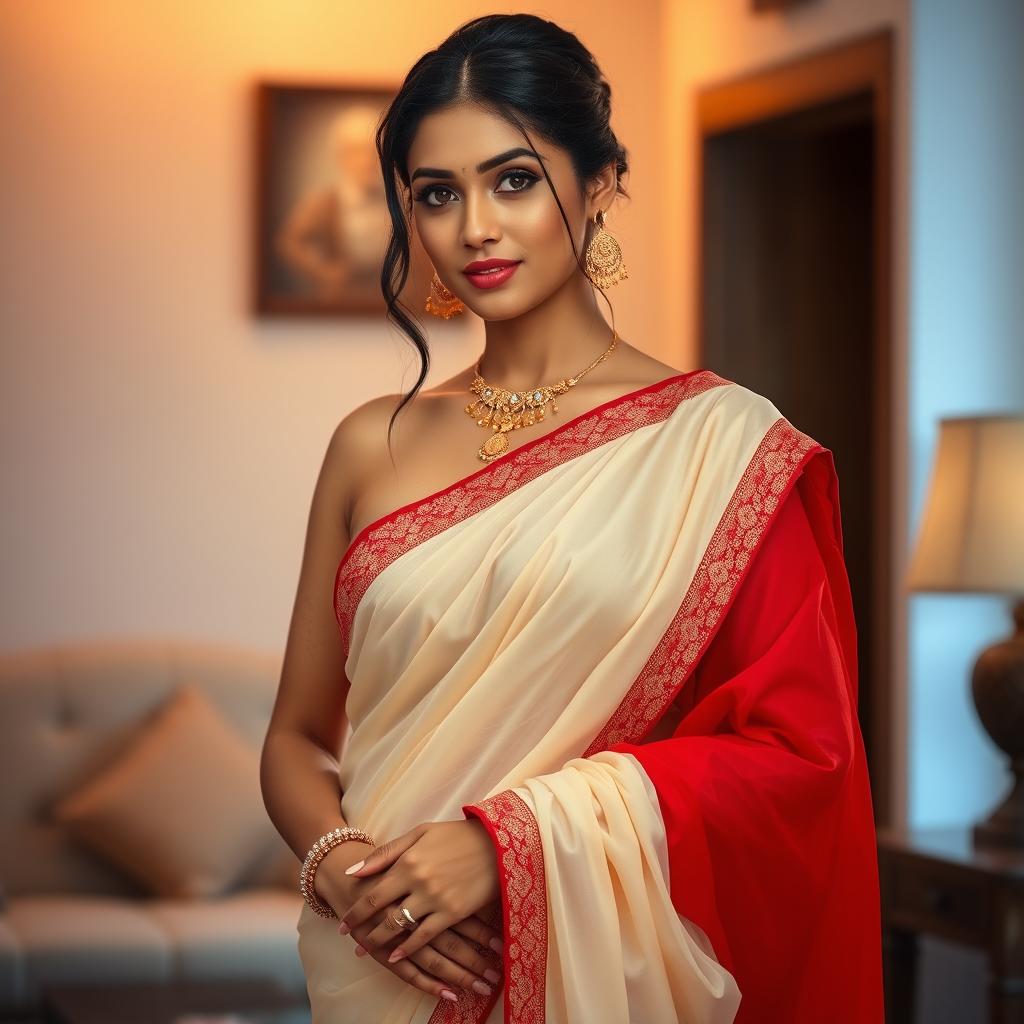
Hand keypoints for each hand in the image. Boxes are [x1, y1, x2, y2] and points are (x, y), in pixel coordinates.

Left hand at [338, 820, 503, 996]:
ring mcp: (436, 899)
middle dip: (363, 932)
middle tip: (352, 943)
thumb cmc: (455, 835)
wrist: (495, 842)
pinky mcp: (453, 912)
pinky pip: (425, 936)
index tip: (343, 924)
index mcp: (408, 862)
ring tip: (369, 951)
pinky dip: (408, 949)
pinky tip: (397, 956)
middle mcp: (418, 882)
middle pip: (383, 914)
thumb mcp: (419, 834)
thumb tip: (354, 870)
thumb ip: (386, 853)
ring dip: (381, 943)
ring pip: (401, 928)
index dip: (354, 912)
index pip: (372, 894)